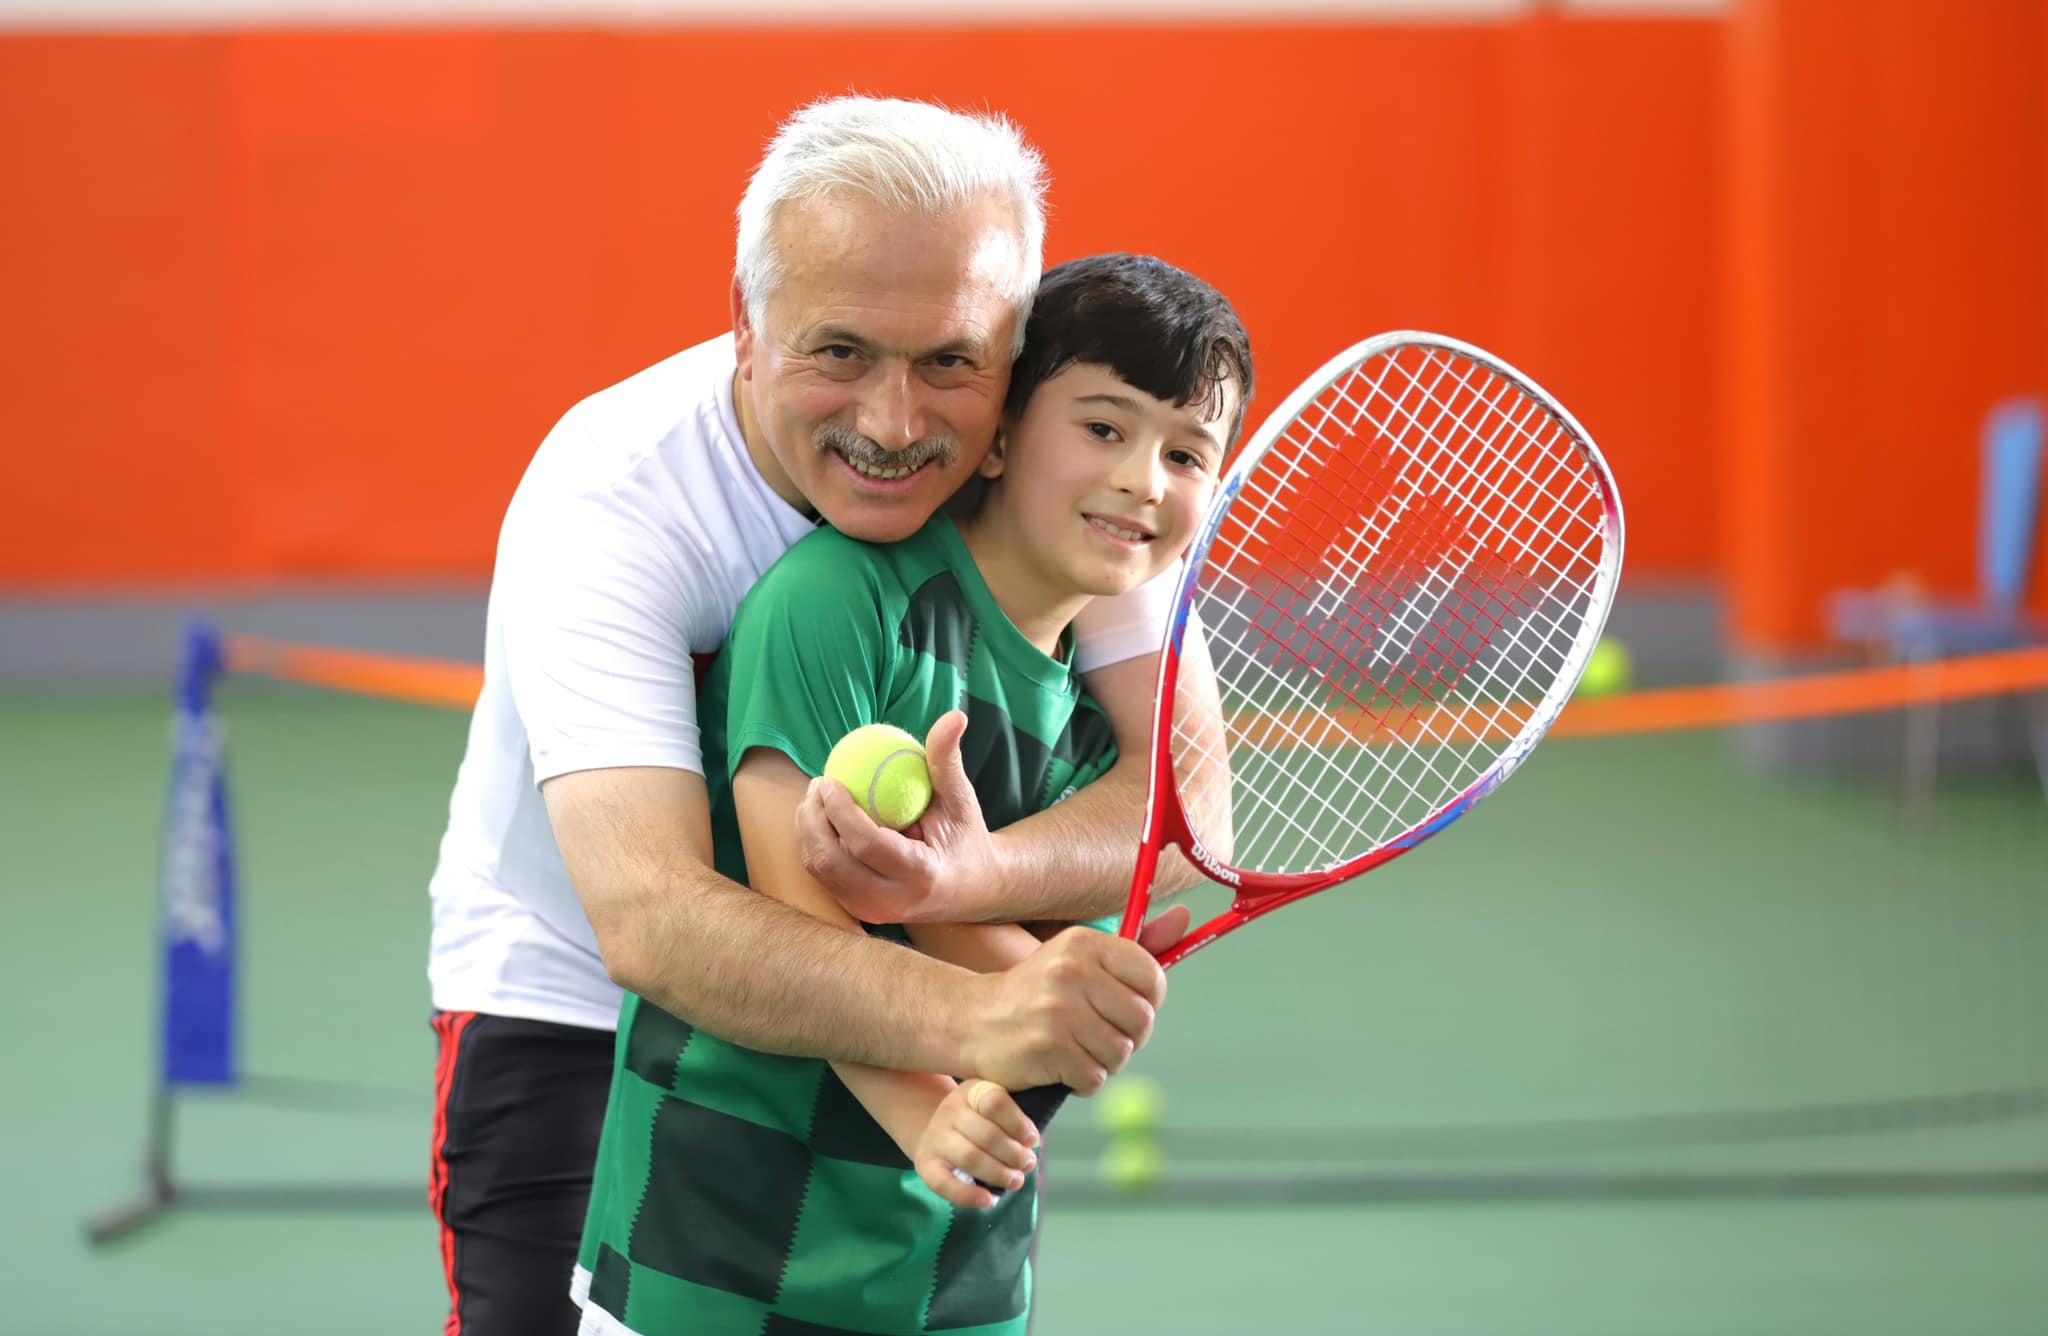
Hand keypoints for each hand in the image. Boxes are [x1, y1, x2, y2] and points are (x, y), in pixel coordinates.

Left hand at [798, 710, 998, 923]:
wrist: (971, 889)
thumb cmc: (965, 836)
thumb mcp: (962, 799)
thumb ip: (948, 760)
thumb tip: (953, 716)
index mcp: (921, 875)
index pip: (866, 845)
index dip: (839, 812)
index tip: (829, 780)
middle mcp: (893, 902)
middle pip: (831, 864)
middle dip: (812, 822)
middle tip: (816, 786)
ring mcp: (873, 913)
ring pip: (820, 873)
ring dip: (808, 832)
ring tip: (815, 798)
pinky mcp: (860, 913)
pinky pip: (824, 878)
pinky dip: (816, 846)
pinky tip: (822, 818)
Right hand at [916, 1079, 1039, 1208]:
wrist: (937, 1128)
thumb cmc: (977, 1119)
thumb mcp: (992, 1107)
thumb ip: (1012, 1119)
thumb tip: (1032, 1142)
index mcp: (972, 1091)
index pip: (995, 1102)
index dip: (1017, 1123)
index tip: (1032, 1139)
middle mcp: (950, 1110)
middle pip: (986, 1134)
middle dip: (1013, 1154)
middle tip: (1028, 1164)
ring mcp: (935, 1136)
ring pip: (969, 1157)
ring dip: (998, 1173)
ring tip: (1016, 1180)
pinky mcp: (925, 1163)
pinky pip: (943, 1183)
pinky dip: (967, 1195)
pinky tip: (988, 1200)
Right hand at [958, 910, 1187, 1093]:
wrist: (972, 1021)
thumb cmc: (1038, 993)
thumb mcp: (1080, 958)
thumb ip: (1136, 945)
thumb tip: (1186, 917)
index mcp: (1085, 944)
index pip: (1152, 978)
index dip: (1147, 1003)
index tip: (1125, 1009)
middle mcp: (1072, 971)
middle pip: (1141, 1021)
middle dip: (1127, 1038)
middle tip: (1100, 1037)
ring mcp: (1058, 1010)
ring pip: (1120, 1053)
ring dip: (1105, 1063)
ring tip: (1079, 1051)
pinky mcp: (1047, 1047)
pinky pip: (1094, 1077)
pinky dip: (1084, 1081)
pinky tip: (1064, 1068)